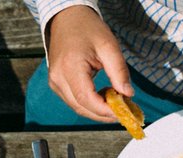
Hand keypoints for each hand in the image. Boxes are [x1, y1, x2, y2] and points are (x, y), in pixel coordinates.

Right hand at [46, 6, 132, 121]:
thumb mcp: (109, 46)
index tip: (123, 112)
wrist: (67, 18)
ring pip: (77, 107)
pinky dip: (89, 104)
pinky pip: (73, 101)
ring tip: (115, 100)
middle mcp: (58, 77)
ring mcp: (54, 82)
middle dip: (103, 114)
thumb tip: (128, 94)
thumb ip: (119, 71)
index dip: (105, 110)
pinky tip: (102, 95)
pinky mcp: (56, 84)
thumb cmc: (87, 28)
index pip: (86, 99)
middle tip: (124, 110)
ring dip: (97, 110)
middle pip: (81, 108)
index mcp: (70, 66)